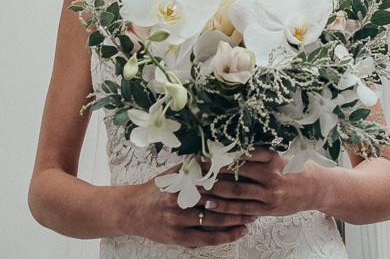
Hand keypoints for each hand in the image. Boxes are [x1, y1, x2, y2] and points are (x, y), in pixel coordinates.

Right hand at [123, 166, 253, 246]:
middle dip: (239, 199)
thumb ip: (193, 166)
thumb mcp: (172, 173)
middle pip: (217, 199)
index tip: (250, 176)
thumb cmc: (155, 190)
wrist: (131, 211)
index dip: (233, 178)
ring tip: (254, 215)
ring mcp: (179, 220)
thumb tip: (216, 152)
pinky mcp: (179, 237)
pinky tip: (241, 231)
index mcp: (180, 181)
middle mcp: (179, 200)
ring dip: (238, 218)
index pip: (213, 179)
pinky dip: (227, 235)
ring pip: (215, 219)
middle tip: (258, 197)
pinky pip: (209, 237)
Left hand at [199, 148, 320, 218]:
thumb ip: (258, 151)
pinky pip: (242, 209)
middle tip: (193, 169)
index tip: (204, 151)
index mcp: (271, 156)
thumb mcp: (280, 153)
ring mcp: (269, 193)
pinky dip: (225, 208)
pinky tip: (210, 205)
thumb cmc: (296, 168)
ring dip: (214, 190)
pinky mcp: (268, 209)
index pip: (241, 153)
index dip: (221, 153)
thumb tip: (231, 146)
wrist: (317, 188)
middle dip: (212, 170)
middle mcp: (270, 174)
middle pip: (235, 171)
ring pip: (236, 191)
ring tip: (196, 187)